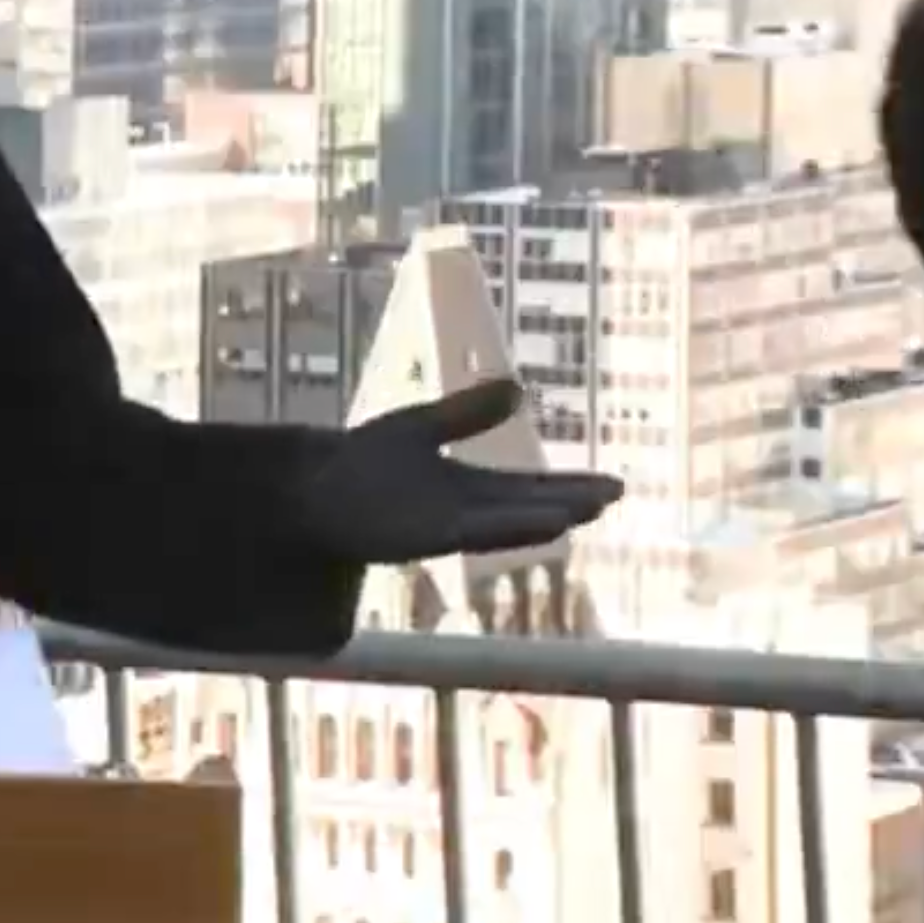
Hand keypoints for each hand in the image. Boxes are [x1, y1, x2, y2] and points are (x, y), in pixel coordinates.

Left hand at [296, 381, 622, 561]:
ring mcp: (443, 525)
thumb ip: (465, 413)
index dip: (568, 485)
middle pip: (525, 505)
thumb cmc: (359, 465)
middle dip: (569, 500)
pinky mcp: (421, 535)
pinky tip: (525, 523)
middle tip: (616, 494)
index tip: (614, 485)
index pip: (527, 487)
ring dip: (541, 517)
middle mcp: (462, 511)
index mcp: (466, 486)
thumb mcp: (419, 428)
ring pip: (503, 522)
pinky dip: (499, 528)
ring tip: (584, 510)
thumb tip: (517, 388)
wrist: (307, 490)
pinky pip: (468, 533)